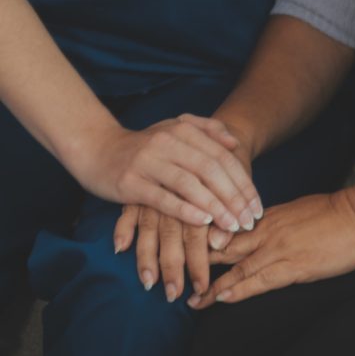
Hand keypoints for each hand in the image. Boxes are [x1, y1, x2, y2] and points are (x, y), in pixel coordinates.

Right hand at [114, 137, 258, 296]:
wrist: (96, 148)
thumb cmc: (144, 145)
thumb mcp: (176, 130)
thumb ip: (207, 131)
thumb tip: (233, 144)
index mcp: (183, 130)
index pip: (222, 157)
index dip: (242, 183)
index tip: (256, 208)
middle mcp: (168, 141)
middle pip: (210, 170)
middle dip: (234, 198)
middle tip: (248, 222)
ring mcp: (148, 160)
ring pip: (189, 184)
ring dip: (214, 207)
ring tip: (232, 226)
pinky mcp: (130, 181)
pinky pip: (162, 197)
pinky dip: (184, 209)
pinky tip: (202, 222)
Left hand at [188, 188, 354, 308]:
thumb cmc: (335, 211)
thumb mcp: (298, 209)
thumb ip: (276, 220)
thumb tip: (260, 228)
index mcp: (269, 216)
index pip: (229, 228)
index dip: (206, 239)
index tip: (187, 247)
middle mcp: (268, 230)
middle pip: (225, 247)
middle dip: (200, 263)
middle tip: (178, 274)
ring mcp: (279, 248)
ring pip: (237, 267)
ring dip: (214, 285)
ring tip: (194, 299)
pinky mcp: (293, 266)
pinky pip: (259, 280)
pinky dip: (239, 289)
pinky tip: (224, 298)